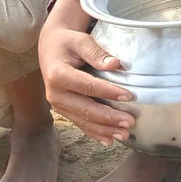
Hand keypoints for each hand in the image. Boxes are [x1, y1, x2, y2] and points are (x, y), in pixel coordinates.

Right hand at [38, 0, 134, 145]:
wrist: (50, 48)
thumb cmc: (68, 42)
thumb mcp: (81, 41)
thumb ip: (97, 52)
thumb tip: (116, 64)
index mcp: (58, 75)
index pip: (88, 86)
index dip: (108, 92)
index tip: (129, 96)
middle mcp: (55, 93)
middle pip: (85, 109)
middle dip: (109, 118)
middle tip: (130, 122)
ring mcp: (58, 104)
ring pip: (83, 120)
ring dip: (104, 129)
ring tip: (124, 134)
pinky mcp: (63, 109)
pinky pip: (79, 123)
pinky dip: (94, 132)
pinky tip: (108, 140)